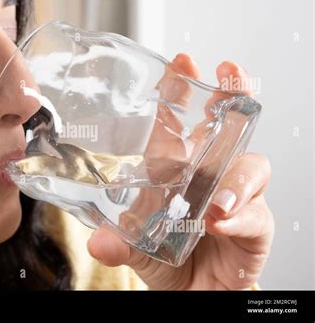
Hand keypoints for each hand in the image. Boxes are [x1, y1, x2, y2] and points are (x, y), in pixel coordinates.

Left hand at [87, 55, 273, 289]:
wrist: (191, 292)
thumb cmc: (166, 258)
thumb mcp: (136, 246)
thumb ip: (119, 243)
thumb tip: (99, 242)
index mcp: (177, 170)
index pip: (181, 123)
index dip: (182, 92)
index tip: (181, 63)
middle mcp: (208, 176)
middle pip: (226, 126)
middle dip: (229, 95)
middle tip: (228, 75)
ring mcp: (233, 197)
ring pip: (249, 166)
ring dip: (234, 176)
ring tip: (213, 202)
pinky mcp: (253, 224)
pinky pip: (255, 213)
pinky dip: (239, 215)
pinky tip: (221, 222)